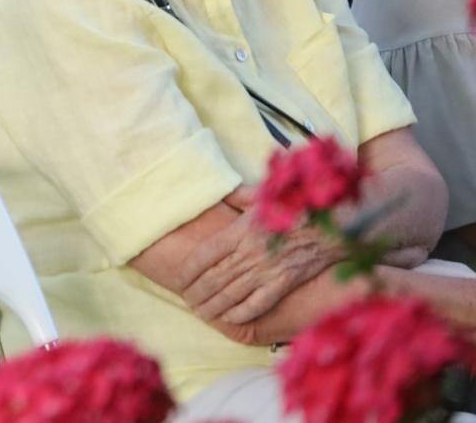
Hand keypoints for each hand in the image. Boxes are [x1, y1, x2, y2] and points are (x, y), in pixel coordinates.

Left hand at [179, 186, 343, 323]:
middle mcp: (249, 252)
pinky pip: (258, 303)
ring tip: (201, 313)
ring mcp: (267, 269)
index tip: (178, 280)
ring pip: (231, 294)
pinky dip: (241, 313)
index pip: (204, 254)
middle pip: (214, 278)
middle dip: (196, 293)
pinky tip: (229, 318)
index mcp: (240, 230)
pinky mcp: (284, 283)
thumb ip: (239, 197)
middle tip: (186, 302)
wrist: (332, 224)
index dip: (188, 270)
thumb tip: (223, 193)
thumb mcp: (263, 196)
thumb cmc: (295, 208)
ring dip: (213, 306)